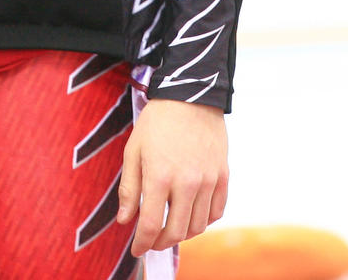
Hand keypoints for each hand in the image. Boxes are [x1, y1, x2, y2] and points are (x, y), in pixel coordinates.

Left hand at [118, 99, 227, 256]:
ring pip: (198, 226)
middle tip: (152, 241)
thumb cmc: (156, 121)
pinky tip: (191, 215)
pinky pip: (216, 212)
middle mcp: (187, 183)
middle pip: (176, 232)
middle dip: (161, 242)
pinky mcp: (223, 177)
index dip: (142, 243)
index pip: (151, 224)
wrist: (189, 96)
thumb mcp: (133, 149)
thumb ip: (129, 188)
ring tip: (169, 228)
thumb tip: (124, 220)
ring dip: (182, 234)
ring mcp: (208, 181)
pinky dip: (203, 221)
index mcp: (160, 175)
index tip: (137, 250)